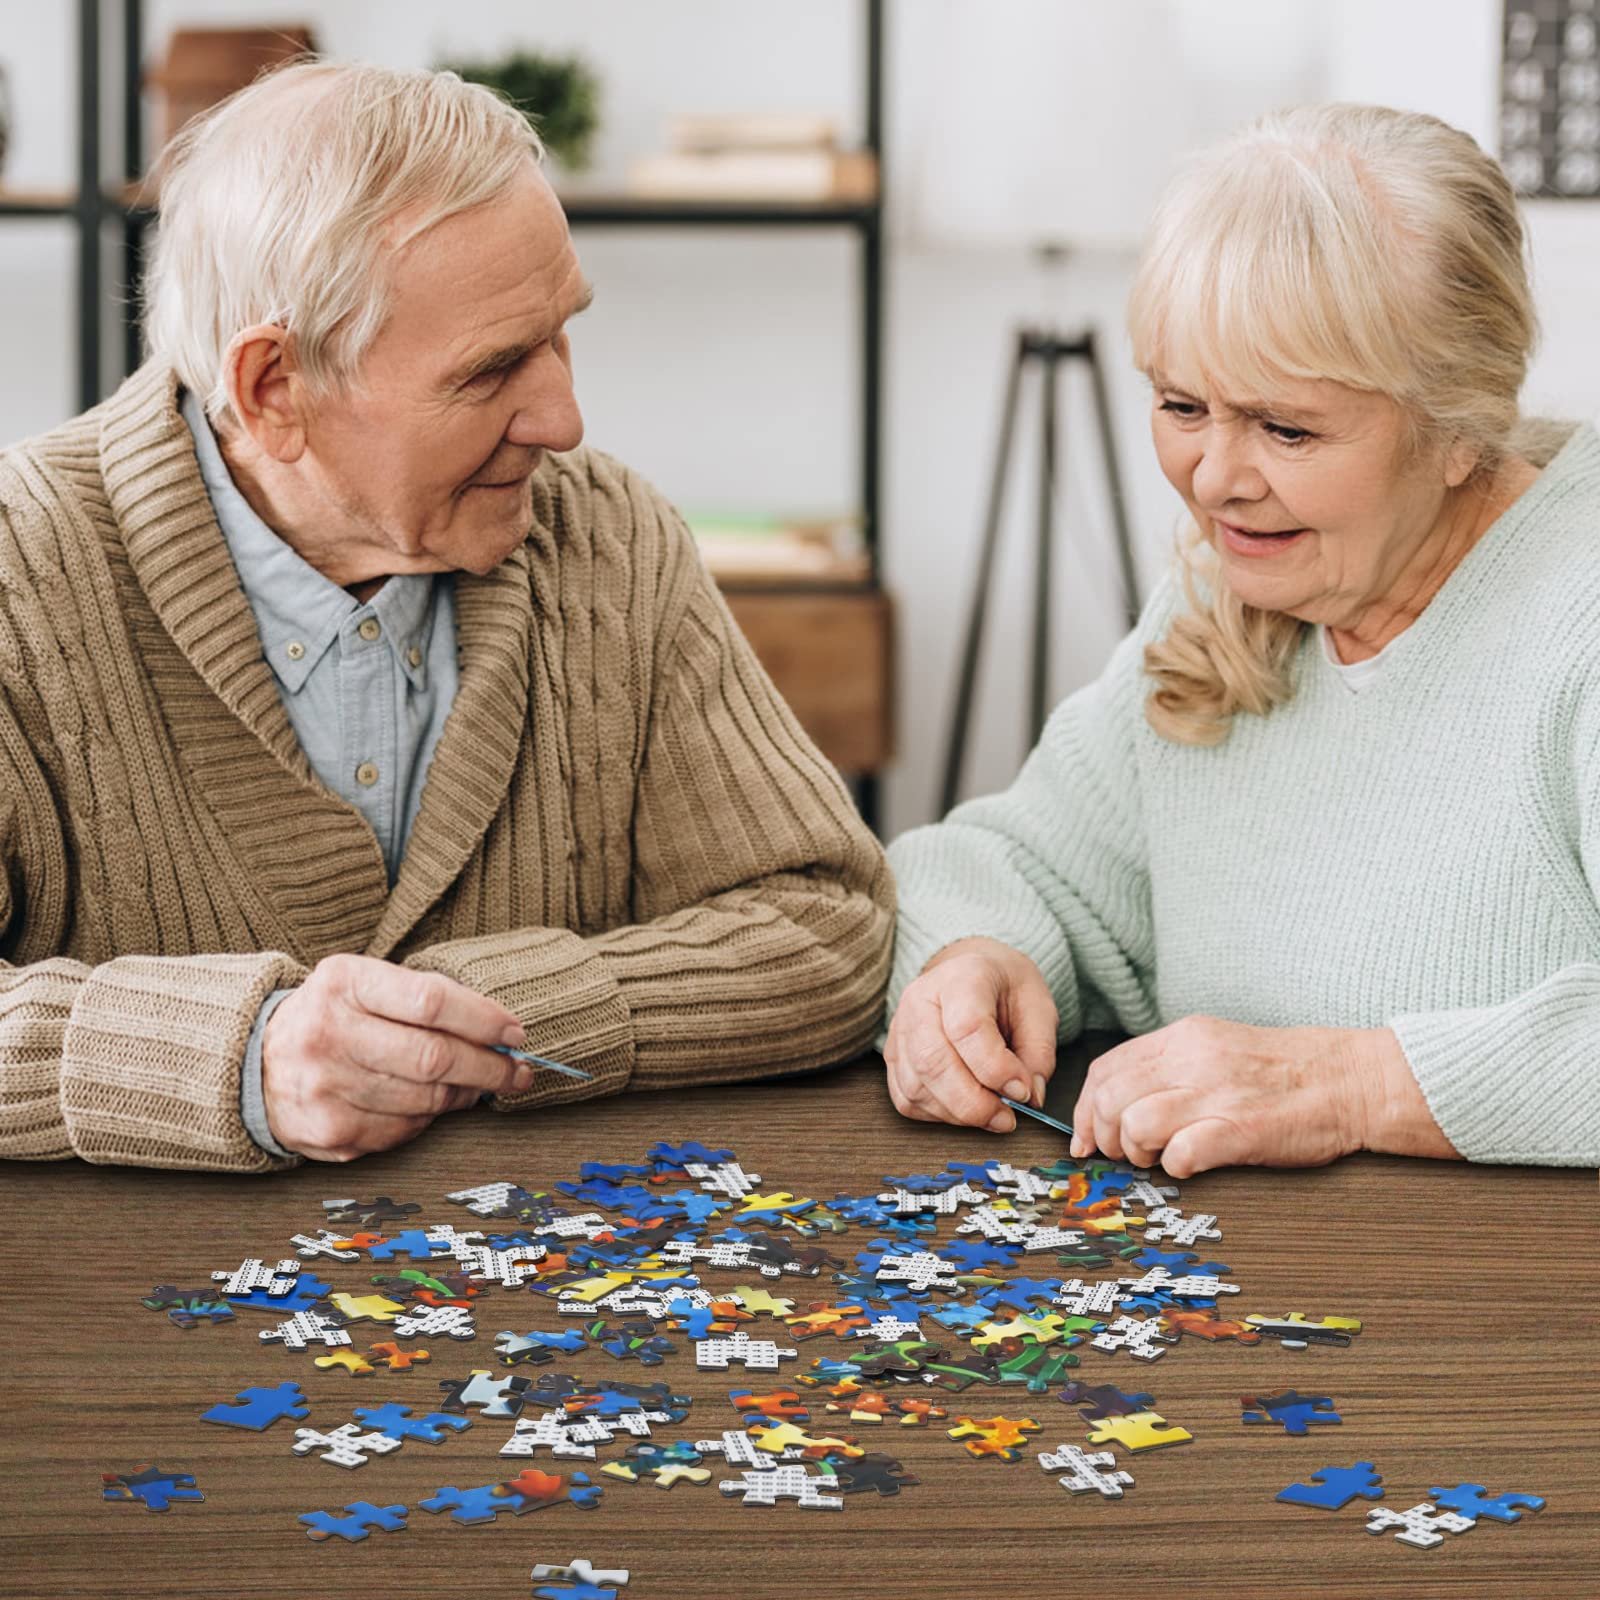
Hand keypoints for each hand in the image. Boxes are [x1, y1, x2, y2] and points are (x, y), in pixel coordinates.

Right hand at [262, 953, 533, 1160]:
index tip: (516, 1032)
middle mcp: (328, 1033)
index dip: (484, 1020)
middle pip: (434, 1057)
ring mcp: (325, 1087)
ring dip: (465, 1095)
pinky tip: (431, 1103)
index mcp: (344, 983)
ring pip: (426, 1099)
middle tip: (518, 1071)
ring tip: (478, 1085)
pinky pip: (404, 1130)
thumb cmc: (333, 1015)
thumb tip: (500, 1036)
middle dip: (490, 1067)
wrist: (254, 1061)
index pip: (431, 1001)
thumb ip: (425, 999)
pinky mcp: (329, 1131)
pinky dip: (429, 1118)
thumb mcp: (365, 983)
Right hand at [884, 937, 1058, 1132]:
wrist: (971, 971)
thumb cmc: (1005, 987)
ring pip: (916, 1087)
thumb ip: (1038, 1053)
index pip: (967, 1028)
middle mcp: (920, 1000)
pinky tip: (964, 1108)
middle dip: (973, 1103)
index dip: (996, 1069)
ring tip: (991, 1113)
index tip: (1022, 1090)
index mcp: (961, 977)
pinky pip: (906, 1099)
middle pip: (932, 1061)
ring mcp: (900, 1028)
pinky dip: (938, 1114)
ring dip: (957, 1113)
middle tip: (1006, 1117)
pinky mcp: (893, 1055)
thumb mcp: (1038, 1007)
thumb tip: (1029, 1097)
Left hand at [1067, 1015, 1445, 1176]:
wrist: (1351, 1079)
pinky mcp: (1243, 1129)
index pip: (1107, 1069)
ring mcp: (1218, 1093)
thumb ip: (1170, 1066)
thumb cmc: (1284, 1071)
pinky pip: (1181, 1153)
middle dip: (1103, 1135)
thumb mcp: (1217, 1047)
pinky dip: (1173, 1167)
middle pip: (1110, 1098)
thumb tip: (1119, 1102)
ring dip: (1136, 1151)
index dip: (1085, 1108)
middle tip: (1121, 1155)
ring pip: (1135, 1123)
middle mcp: (1193, 1060)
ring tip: (1157, 1158)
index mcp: (1183, 1038)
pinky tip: (1188, 1165)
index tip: (1085, 1137)